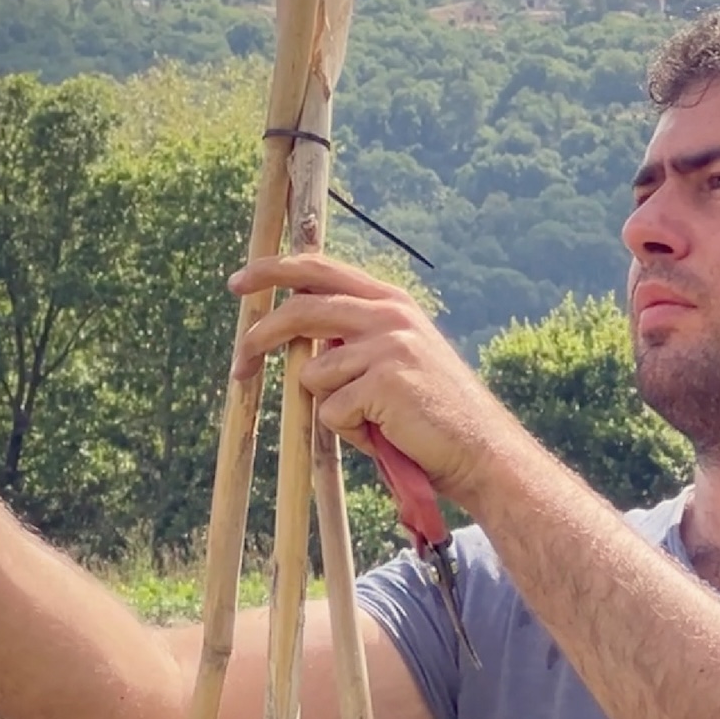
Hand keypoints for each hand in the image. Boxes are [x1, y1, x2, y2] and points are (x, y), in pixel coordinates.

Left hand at [230, 254, 520, 507]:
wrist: (481, 449)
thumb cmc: (430, 412)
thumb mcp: (396, 357)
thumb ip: (354, 340)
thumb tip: (295, 341)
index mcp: (390, 301)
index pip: (320, 269)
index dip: (274, 271)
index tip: (239, 282)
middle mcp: (389, 314)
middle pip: (302, 310)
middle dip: (260, 336)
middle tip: (238, 364)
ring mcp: (387, 345)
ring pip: (313, 374)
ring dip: (332, 407)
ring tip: (373, 420)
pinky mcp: (384, 381)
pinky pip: (332, 411)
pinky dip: (349, 431)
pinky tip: (384, 433)